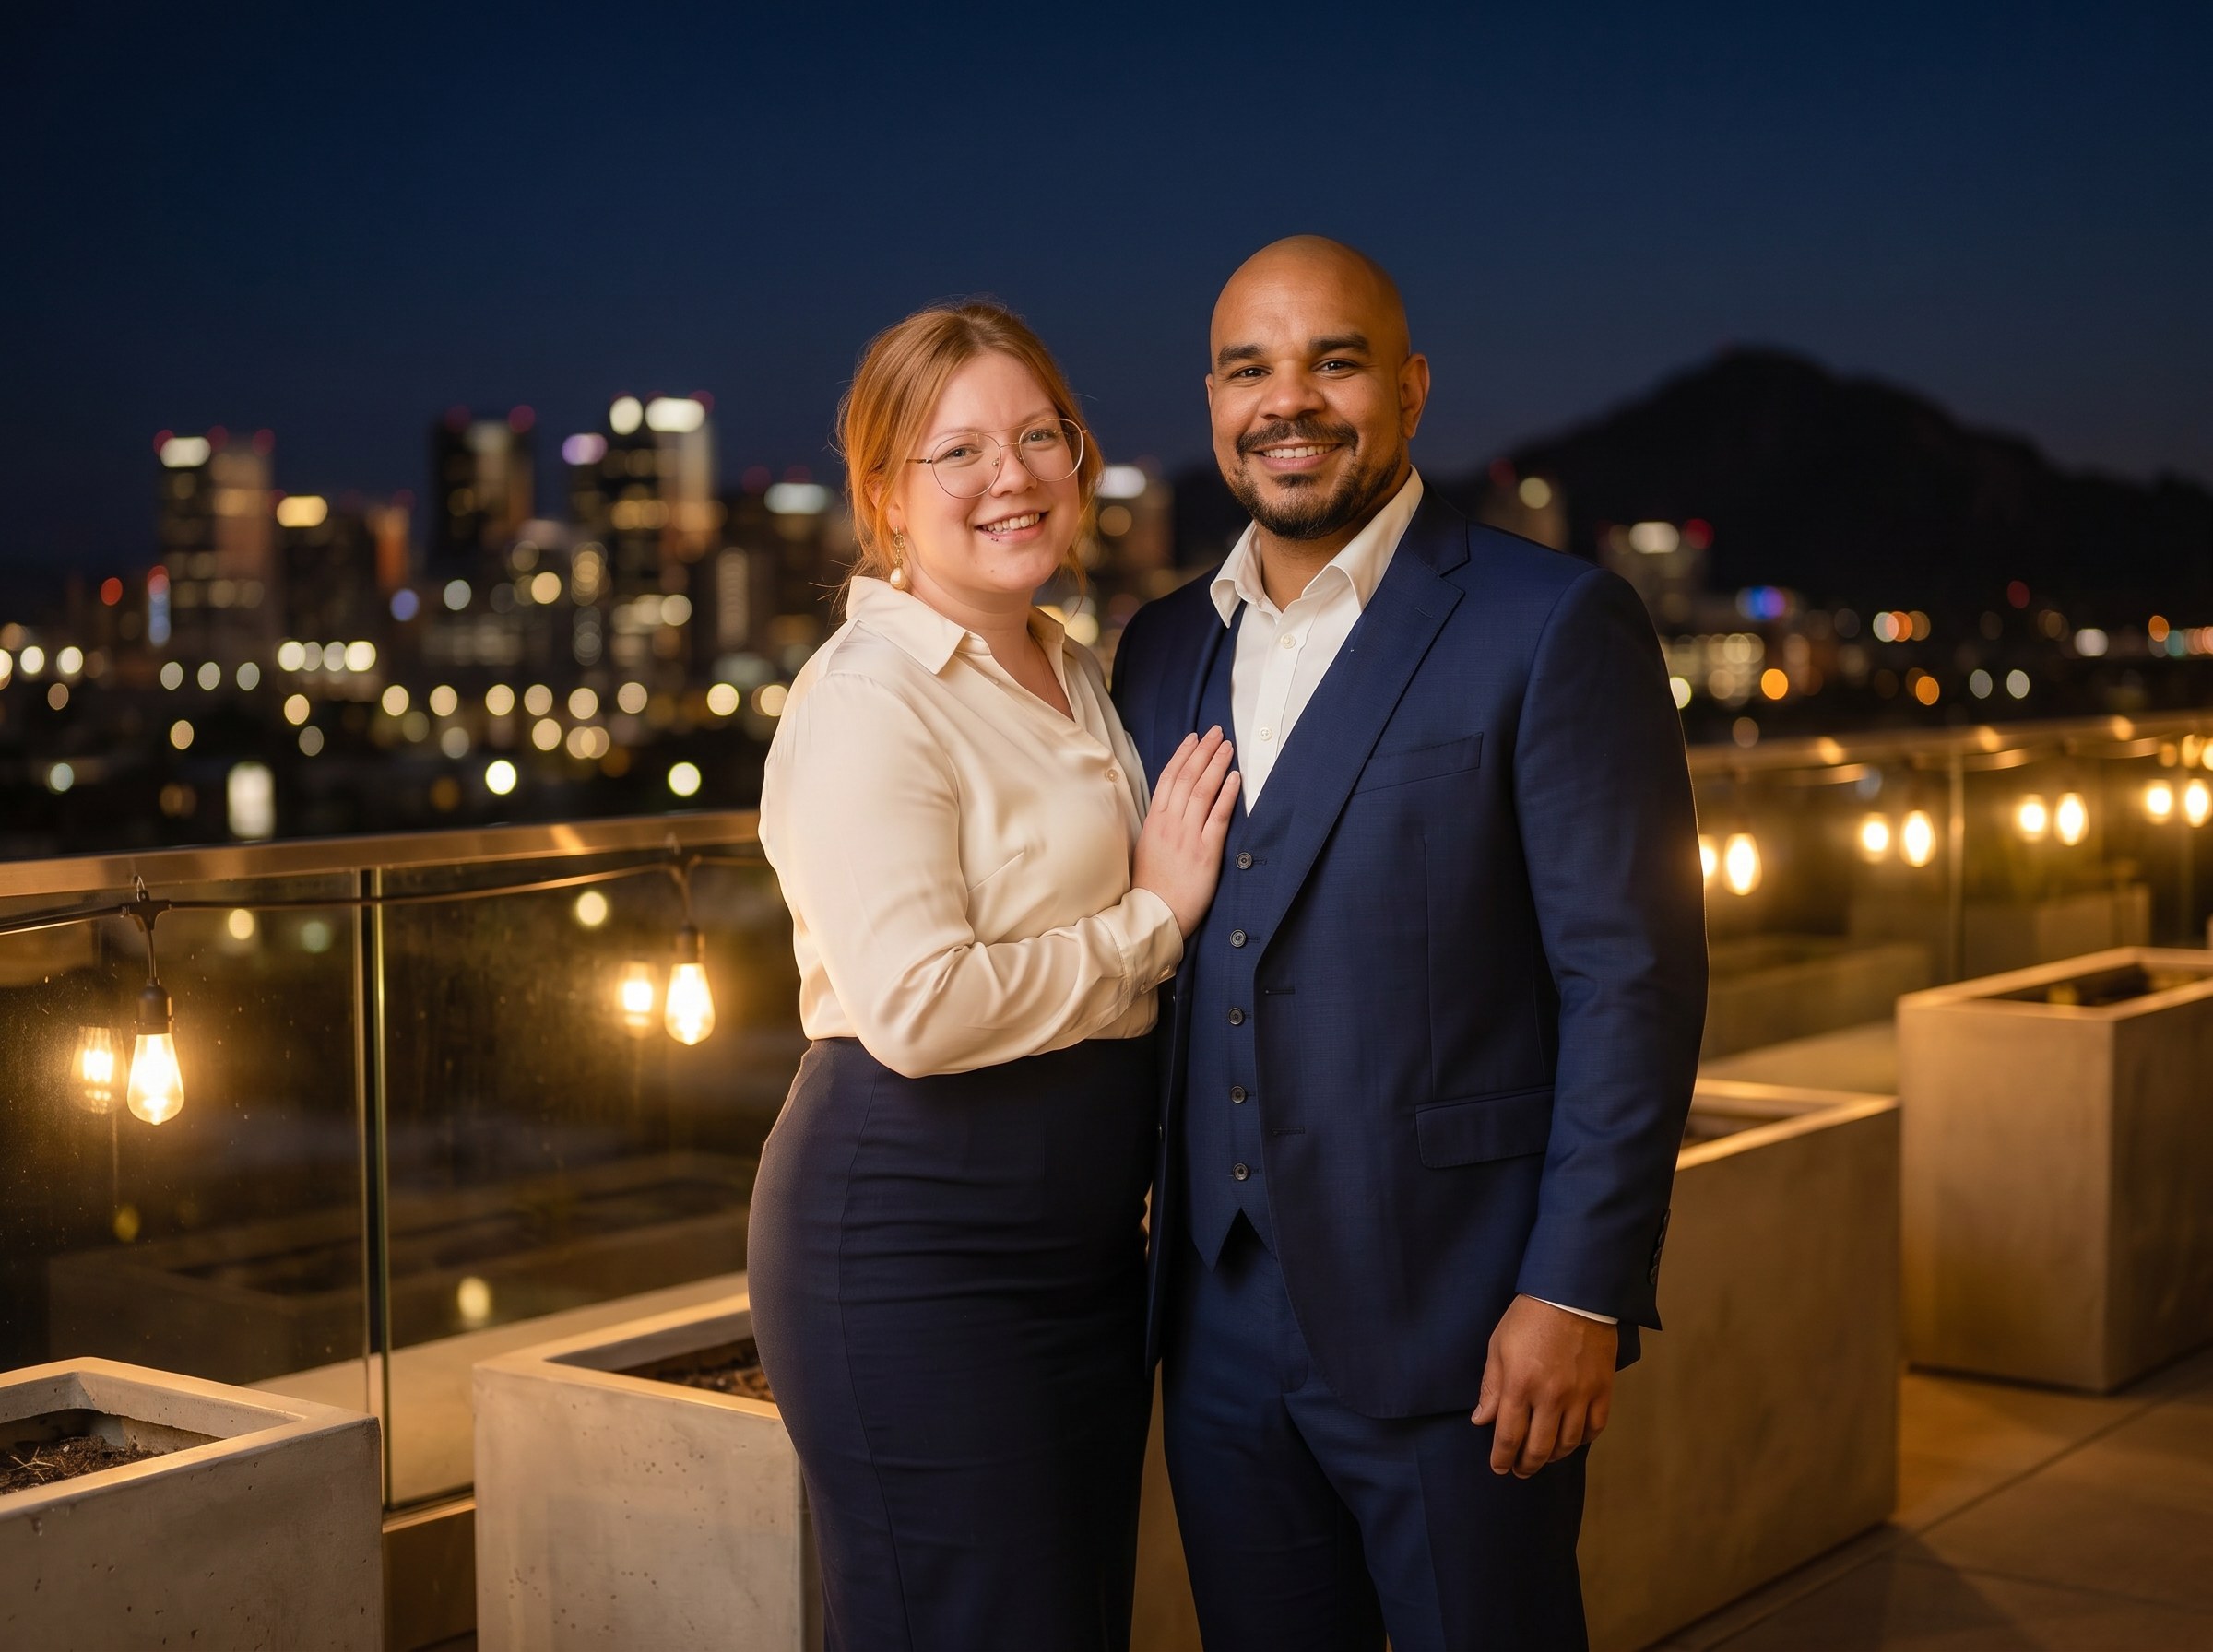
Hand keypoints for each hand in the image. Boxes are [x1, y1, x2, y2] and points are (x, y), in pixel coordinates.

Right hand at [1132, 727, 1239, 936]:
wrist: (1155, 915)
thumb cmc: (1151, 887)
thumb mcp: (1146, 848)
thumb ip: (1158, 825)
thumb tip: (1169, 807)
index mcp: (1153, 822)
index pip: (1168, 778)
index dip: (1182, 755)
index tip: (1194, 738)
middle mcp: (1169, 824)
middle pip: (1187, 778)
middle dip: (1203, 751)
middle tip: (1217, 732)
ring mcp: (1187, 836)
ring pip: (1202, 791)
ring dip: (1216, 764)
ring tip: (1228, 747)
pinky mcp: (1205, 852)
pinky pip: (1217, 816)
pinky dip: (1226, 794)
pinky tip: (1235, 778)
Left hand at [1470, 1295, 1616, 1476]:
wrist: (1572, 1294)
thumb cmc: (1528, 1317)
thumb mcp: (1498, 1347)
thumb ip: (1491, 1387)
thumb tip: (1482, 1420)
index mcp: (1520, 1385)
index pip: (1509, 1436)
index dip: (1502, 1458)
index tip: (1499, 1468)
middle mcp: (1551, 1396)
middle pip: (1539, 1448)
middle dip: (1526, 1465)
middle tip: (1520, 1470)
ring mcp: (1580, 1395)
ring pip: (1568, 1443)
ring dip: (1553, 1457)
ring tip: (1544, 1458)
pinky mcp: (1602, 1390)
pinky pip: (1594, 1428)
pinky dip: (1582, 1440)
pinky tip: (1572, 1440)